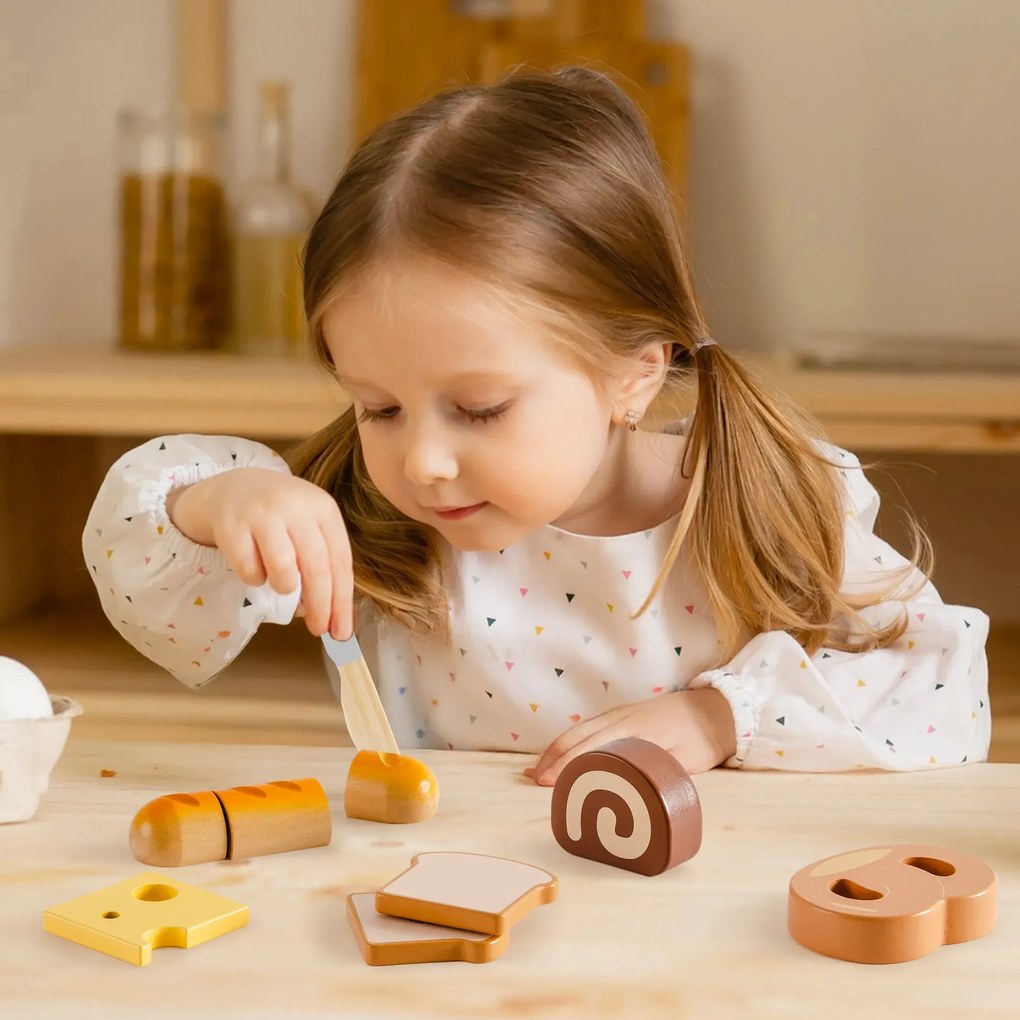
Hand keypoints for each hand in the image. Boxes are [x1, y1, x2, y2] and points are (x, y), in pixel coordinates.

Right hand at [166, 467, 352, 639]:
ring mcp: (262, 514)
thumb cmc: (283, 517)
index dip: (342, 599)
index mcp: (323, 508)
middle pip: (316, 566)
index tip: (341, 630)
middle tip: (318, 629)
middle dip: (320, 605)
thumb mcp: (310, 527)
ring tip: (282, 583)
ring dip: (285, 587)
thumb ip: (324, 562)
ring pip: (283, 568)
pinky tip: (255, 568)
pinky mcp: (231, 525)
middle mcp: (296, 507)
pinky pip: (249, 570)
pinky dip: (254, 578)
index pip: (340, 560)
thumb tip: (336, 617)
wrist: (236, 488)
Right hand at [525, 687, 736, 786]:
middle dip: (553, 757)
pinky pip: (589, 726)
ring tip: (539, 768)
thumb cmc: (702, 736)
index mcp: (633, 730)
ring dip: (557, 747)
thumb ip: (657, 772)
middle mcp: (621, 718)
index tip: (549, 782)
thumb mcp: (685, 760)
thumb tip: (632, 795)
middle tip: (534, 780)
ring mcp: (621, 714)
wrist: (719, 707)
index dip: (567, 765)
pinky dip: (571, 739)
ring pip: (580, 729)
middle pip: (578, 735)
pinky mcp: (625, 715)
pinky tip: (563, 750)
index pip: (590, 747)